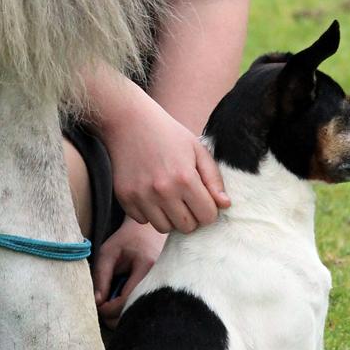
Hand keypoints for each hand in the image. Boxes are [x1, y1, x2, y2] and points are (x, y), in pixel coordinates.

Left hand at [93, 220, 166, 323]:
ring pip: (141, 315)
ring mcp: (164, 288)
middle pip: (136, 313)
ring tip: (111, 301)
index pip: (126, 300)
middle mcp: (160, 281)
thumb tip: (97, 302)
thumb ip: (101, 276)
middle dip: (114, 316)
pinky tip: (122, 301)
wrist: (148, 233)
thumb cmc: (126, 241)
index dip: (108, 309)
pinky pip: (144, 310)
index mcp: (147, 267)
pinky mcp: (161, 293)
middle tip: (102, 305)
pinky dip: (130, 310)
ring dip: (122, 314)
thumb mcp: (108, 253)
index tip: (97, 305)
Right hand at [102, 87, 230, 233]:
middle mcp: (163, 191)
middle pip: (186, 227)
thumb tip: (225, 205)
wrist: (129, 122)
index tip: (203, 199)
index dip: (209, 210)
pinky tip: (149, 193)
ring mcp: (141, 196)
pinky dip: (148, 212)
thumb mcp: (197, 150)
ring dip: (169, 217)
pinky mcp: (125, 198)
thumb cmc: (168, 134)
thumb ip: (213, 179)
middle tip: (186, 199)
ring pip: (163, 228)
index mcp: (185, 178)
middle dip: (191, 216)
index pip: (207, 217)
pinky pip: (142, 220)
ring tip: (168, 197)